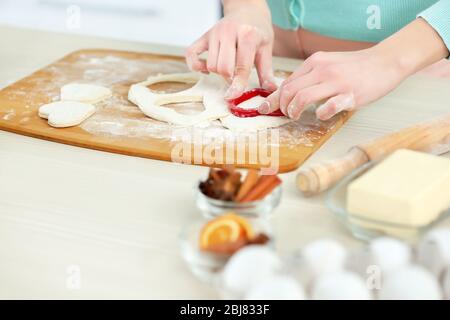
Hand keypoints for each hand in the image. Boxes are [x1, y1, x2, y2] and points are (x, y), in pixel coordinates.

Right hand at [185, 0, 275, 98]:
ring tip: (228, 68)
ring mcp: (214, 33)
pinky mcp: (204, 35)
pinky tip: (206, 68)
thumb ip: (266, 71)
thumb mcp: (266, 49)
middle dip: (229, 78)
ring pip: (211, 65)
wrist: (247, 9)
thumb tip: (271, 90)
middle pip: (222, 68)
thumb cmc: (258, 30)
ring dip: (218, 73)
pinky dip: (196, 65)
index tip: (233, 96)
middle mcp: (229, 32)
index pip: (241, 66)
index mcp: (248, 34)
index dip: (237, 84)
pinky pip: (191, 54)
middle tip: (236, 76)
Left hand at [259, 48, 406, 120]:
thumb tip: (288, 92)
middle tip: (287, 114)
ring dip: (294, 111)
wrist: (385, 62)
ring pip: (302, 98)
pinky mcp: (350, 94)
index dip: (274, 98)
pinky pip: (328, 107)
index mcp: (315, 62)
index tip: (264, 109)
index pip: (286, 82)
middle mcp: (322, 70)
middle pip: (289, 91)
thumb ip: (310, 76)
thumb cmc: (355, 67)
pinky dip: (320, 114)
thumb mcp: (328, 64)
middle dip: (282, 106)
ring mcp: (336, 82)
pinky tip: (322, 115)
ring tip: (296, 116)